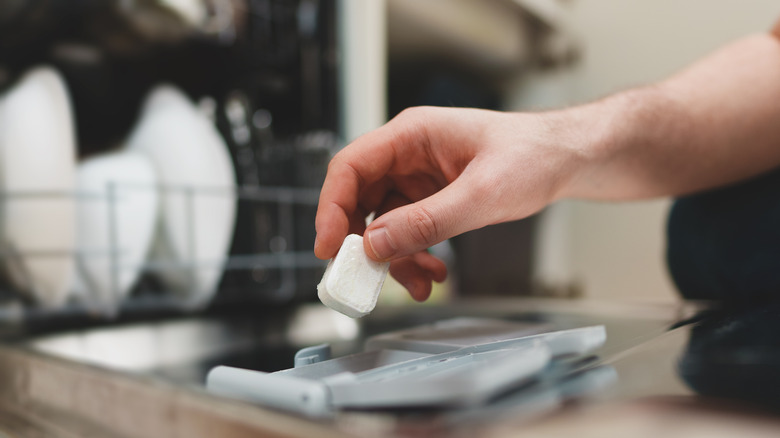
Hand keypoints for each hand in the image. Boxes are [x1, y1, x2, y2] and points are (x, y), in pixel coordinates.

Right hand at [314, 106, 586, 299]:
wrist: (564, 161)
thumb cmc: (531, 155)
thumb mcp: (482, 193)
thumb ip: (427, 221)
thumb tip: (377, 244)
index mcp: (412, 135)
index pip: (350, 167)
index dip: (331, 207)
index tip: (330, 247)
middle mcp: (407, 156)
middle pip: (359, 199)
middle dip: (362, 243)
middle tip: (364, 277)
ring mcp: (417, 179)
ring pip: (383, 224)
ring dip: (395, 258)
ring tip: (418, 283)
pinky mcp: (431, 199)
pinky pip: (407, 232)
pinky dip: (414, 257)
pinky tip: (433, 274)